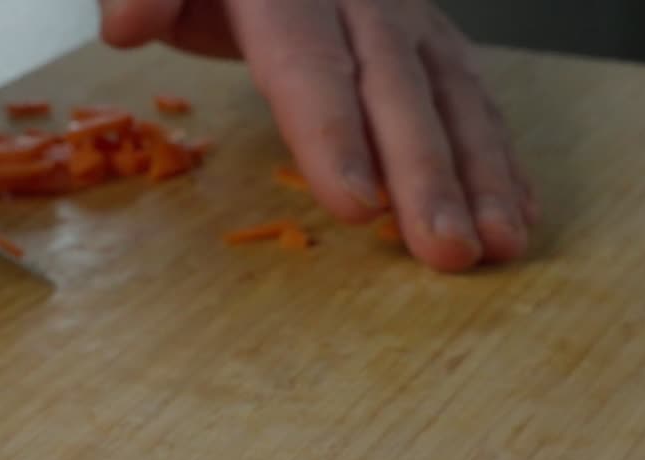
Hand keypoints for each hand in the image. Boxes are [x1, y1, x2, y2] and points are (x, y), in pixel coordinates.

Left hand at [97, 0, 538, 272]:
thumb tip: (128, 24)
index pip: (310, 65)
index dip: (335, 135)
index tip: (357, 204)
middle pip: (396, 93)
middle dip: (428, 177)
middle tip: (447, 252)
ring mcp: (407, 19)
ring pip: (453, 98)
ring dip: (482, 176)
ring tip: (501, 245)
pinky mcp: (433, 42)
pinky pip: (474, 99)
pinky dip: (499, 158)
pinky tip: (517, 210)